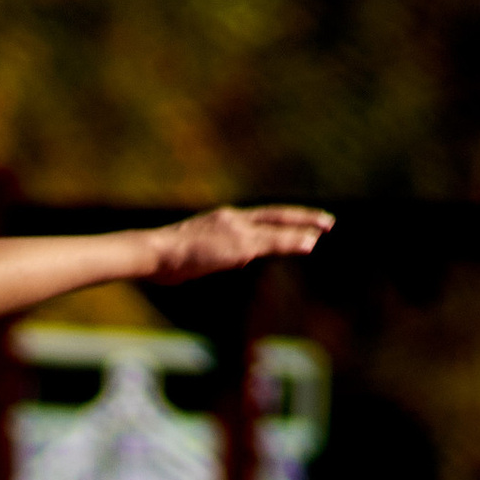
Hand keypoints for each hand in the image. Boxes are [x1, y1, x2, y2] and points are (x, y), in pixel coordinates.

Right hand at [147, 205, 334, 280]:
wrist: (154, 253)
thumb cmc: (161, 261)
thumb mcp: (189, 257)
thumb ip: (210, 257)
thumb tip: (216, 265)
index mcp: (220, 221)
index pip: (256, 218)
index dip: (278, 220)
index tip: (294, 222)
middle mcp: (232, 219)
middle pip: (273, 214)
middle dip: (300, 217)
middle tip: (325, 220)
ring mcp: (237, 229)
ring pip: (277, 227)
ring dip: (303, 228)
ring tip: (325, 229)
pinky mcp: (240, 244)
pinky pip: (274, 241)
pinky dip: (293, 241)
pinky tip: (311, 243)